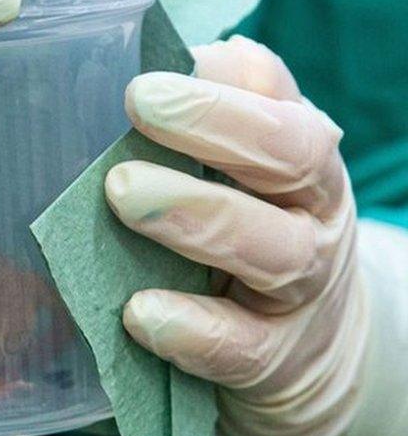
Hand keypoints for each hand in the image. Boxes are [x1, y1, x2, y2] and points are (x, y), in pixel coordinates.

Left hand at [105, 36, 368, 435]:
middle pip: (290, 155)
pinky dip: (192, 328)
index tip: (146, 79)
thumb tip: (139, 77)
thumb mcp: (232, 176)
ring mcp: (301, 289)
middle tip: (137, 105)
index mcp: (296, 152)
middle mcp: (312, 210)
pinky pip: (242, 346)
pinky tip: (141, 313)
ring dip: (197, 215)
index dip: (219, 83)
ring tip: (123, 194)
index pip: (275, 98)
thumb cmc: (243, 236)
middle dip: (214, 124)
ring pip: (274, 248)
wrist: (304, 348)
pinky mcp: (274, 358)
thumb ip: (193, 129)